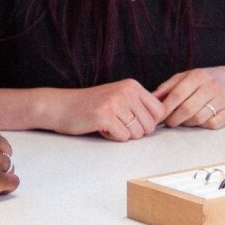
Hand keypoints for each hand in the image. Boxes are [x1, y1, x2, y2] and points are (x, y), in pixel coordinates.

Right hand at [49, 80, 165, 139]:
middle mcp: (126, 91)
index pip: (159, 111)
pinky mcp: (104, 116)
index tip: (135, 123)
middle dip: (136, 132)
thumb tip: (164, 118)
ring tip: (109, 125)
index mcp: (133, 86)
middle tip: (118, 125)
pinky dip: (113, 138)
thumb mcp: (119, 97)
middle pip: (150, 125)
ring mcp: (115, 102)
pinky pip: (122, 137)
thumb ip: (139, 105)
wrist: (61, 106)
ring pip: (136, 133)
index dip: (149, 123)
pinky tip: (101, 128)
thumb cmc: (92, 105)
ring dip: (123, 135)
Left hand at [155, 66, 224, 128]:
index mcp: (198, 76)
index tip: (157, 117)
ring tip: (184, 119)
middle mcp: (212, 86)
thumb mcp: (186, 77)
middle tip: (169, 122)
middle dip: (174, 119)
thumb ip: (167, 87)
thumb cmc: (204, 81)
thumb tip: (150, 99)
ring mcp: (222, 99)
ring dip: (187, 123)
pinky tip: (199, 119)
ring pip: (198, 119)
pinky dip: (202, 125)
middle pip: (187, 109)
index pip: (177, 95)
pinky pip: (210, 125)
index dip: (165, 108)